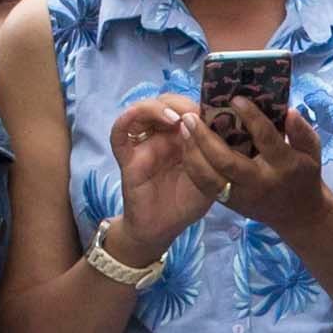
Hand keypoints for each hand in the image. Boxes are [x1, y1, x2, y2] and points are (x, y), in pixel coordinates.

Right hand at [104, 94, 219, 260]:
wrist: (162, 229)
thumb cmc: (186, 203)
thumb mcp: (211, 178)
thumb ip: (213, 155)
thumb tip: (214, 125)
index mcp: (185, 137)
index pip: (188, 107)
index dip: (199, 103)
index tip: (214, 109)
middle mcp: (163, 136)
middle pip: (165, 102)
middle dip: (180, 102)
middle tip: (195, 113)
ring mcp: (144, 144)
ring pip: (142, 109)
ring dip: (157, 107)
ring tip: (176, 118)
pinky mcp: (128, 157)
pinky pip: (119, 133)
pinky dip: (127, 118)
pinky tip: (140, 117)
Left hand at [188, 99, 332, 241]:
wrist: (298, 215)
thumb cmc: (304, 174)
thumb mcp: (312, 151)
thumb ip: (302, 131)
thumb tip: (289, 111)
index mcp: (283, 166)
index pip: (265, 138)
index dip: (250, 117)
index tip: (235, 98)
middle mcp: (259, 182)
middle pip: (227, 161)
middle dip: (205, 138)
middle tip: (191, 116)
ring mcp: (242, 196)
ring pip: (209, 178)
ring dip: (192, 152)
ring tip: (183, 129)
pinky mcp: (229, 204)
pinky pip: (205, 187)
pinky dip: (192, 167)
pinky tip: (186, 147)